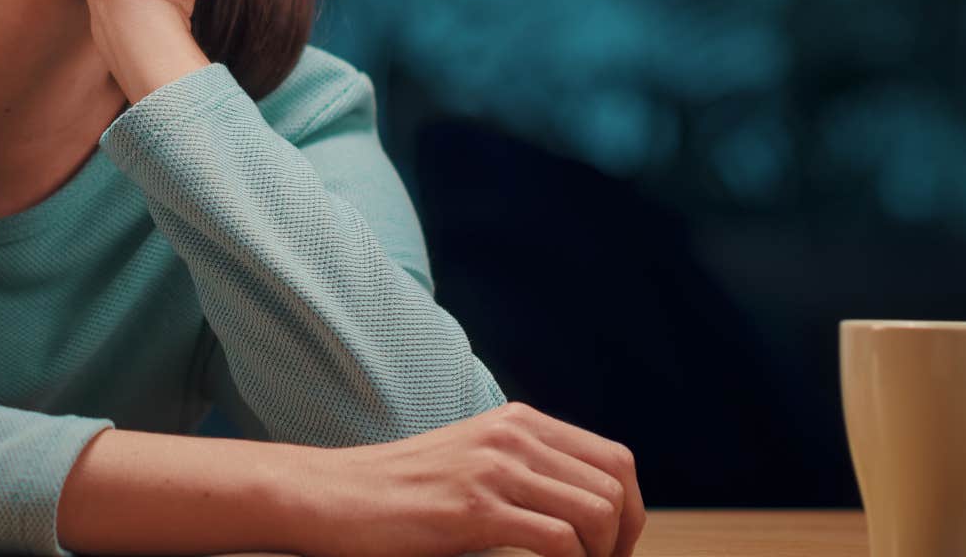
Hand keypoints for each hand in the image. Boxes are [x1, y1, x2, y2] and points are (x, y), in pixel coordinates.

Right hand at [285, 402, 645, 556]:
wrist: (333, 495)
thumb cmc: (400, 491)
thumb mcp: (472, 460)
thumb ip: (524, 469)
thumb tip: (586, 512)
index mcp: (517, 421)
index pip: (613, 460)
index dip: (632, 512)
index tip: (615, 550)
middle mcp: (512, 436)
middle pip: (615, 486)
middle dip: (623, 540)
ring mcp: (494, 469)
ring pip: (596, 513)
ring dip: (599, 555)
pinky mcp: (475, 510)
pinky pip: (558, 542)